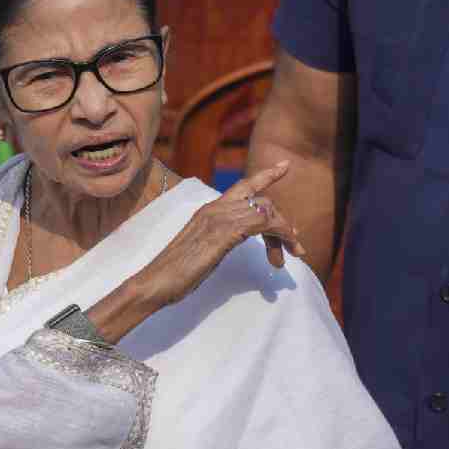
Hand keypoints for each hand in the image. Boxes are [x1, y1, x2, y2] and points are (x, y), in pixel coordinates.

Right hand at [135, 160, 305, 308]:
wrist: (155, 282)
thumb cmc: (174, 274)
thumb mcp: (202, 250)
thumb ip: (218, 241)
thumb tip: (231, 243)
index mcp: (209, 210)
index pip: (244, 186)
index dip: (267, 175)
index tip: (285, 166)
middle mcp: (215, 208)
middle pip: (262, 201)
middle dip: (282, 225)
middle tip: (292, 251)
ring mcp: (219, 217)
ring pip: (266, 210)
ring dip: (285, 233)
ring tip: (292, 254)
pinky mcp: (225, 231)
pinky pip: (263, 222)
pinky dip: (280, 233)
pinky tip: (285, 250)